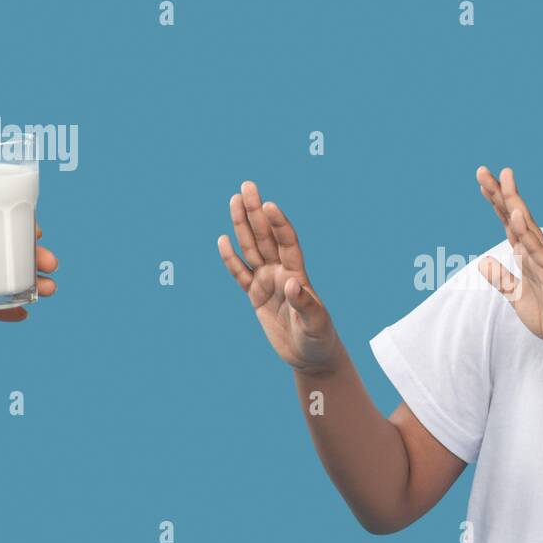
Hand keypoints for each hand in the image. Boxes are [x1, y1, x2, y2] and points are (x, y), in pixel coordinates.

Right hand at [217, 181, 341, 375]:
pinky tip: (222, 240)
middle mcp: (281, 273)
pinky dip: (231, 259)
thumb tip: (292, 284)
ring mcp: (267, 283)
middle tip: (247, 186)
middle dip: (256, 211)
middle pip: (265, 237)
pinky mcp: (256, 297)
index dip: (279, 224)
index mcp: (298, 275)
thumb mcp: (316, 324)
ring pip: (251, 249)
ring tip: (234, 200)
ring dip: (242, 225)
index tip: (270, 204)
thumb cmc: (319, 339)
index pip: (287, 243)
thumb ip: (305, 304)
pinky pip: (240, 274)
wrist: (311, 357)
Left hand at [475, 165, 542, 353]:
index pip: (507, 222)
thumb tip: (484, 262)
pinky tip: (516, 214)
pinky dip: (526, 231)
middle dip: (499, 193)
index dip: (495, 202)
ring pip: (526, 225)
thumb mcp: (516, 297)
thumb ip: (502, 279)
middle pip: (514, 216)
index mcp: (526, 255)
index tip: (483, 181)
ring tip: (502, 178)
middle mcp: (536, 251)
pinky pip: (537, 249)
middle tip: (483, 170)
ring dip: (513, 202)